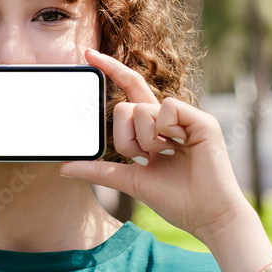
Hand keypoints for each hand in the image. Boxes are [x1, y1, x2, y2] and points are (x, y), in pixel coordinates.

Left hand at [59, 48, 253, 245]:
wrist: (207, 217)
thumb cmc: (176, 200)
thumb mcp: (129, 181)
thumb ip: (99, 171)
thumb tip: (64, 168)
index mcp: (155, 129)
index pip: (130, 91)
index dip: (112, 70)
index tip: (88, 55)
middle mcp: (169, 119)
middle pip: (127, 106)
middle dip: (126, 137)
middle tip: (144, 157)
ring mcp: (186, 118)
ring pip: (143, 110)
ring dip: (146, 140)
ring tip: (167, 155)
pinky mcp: (202, 120)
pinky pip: (167, 107)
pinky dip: (165, 129)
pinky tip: (181, 146)